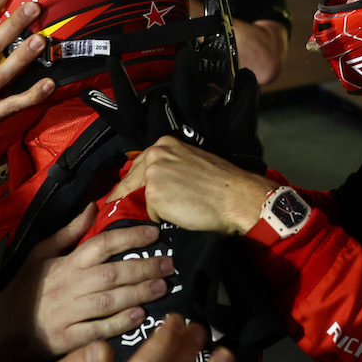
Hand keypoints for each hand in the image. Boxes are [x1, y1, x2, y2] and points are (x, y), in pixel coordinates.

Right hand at [7, 203, 173, 355]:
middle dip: (143, 267)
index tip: (155, 234)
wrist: (5, 325)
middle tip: (169, 264)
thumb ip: (69, 231)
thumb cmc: (28, 286)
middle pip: (112, 273)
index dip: (129, 237)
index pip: (102, 244)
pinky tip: (139, 316)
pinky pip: (99, 329)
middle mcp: (71, 285)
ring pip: (109, 300)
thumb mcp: (41, 252)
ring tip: (162, 287)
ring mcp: (70, 312)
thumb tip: (93, 206)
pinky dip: (119, 322)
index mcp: (67, 263)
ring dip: (138, 293)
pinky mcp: (70, 337)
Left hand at [108, 136, 275, 233]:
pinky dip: (161, 218)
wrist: (235, 197)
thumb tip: (156, 181)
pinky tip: (178, 215)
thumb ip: (169, 166)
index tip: (126, 191)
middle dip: (130, 194)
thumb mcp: (191, 161)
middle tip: (127, 206)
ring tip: (167, 211)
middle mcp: (155, 155)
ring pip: (141, 197)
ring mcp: (152, 175)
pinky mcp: (153, 195)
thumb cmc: (221, 183)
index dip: (133, 181)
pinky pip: (150, 213)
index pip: (138, 165)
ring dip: (150, 206)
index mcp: (164, 144)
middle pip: (131, 180)